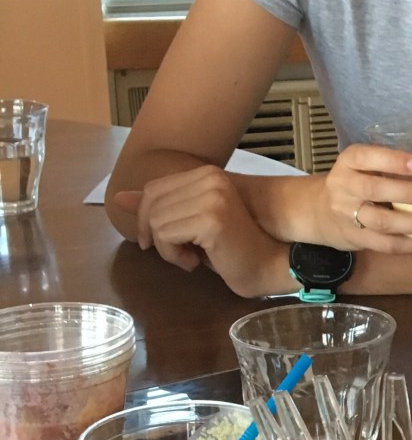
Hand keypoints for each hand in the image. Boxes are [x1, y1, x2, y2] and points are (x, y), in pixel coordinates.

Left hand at [114, 167, 289, 297]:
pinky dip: (173, 255)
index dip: (148, 218)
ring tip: (191, 257)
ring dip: (167, 249)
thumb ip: (159, 205)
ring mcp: (213, 197)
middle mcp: (211, 178)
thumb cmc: (230, 247)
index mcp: (208, 173)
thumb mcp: (190, 221)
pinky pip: (166, 236)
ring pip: (156, 222)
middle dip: (157, 235)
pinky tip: (195, 261)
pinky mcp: (212, 219)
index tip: (162, 241)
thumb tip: (119, 197)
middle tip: (179, 253)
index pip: (154, 189)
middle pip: (151, 204)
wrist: (264, 265)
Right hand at [316, 144, 411, 251]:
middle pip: (376, 191)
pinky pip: (388, 245)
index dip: (394, 161)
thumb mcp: (369, 165)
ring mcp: (348, 216)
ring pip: (384, 223)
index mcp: (350, 162)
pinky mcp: (357, 240)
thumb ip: (399, 165)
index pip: (368, 157)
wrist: (319, 211)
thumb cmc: (359, 180)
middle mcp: (344, 187)